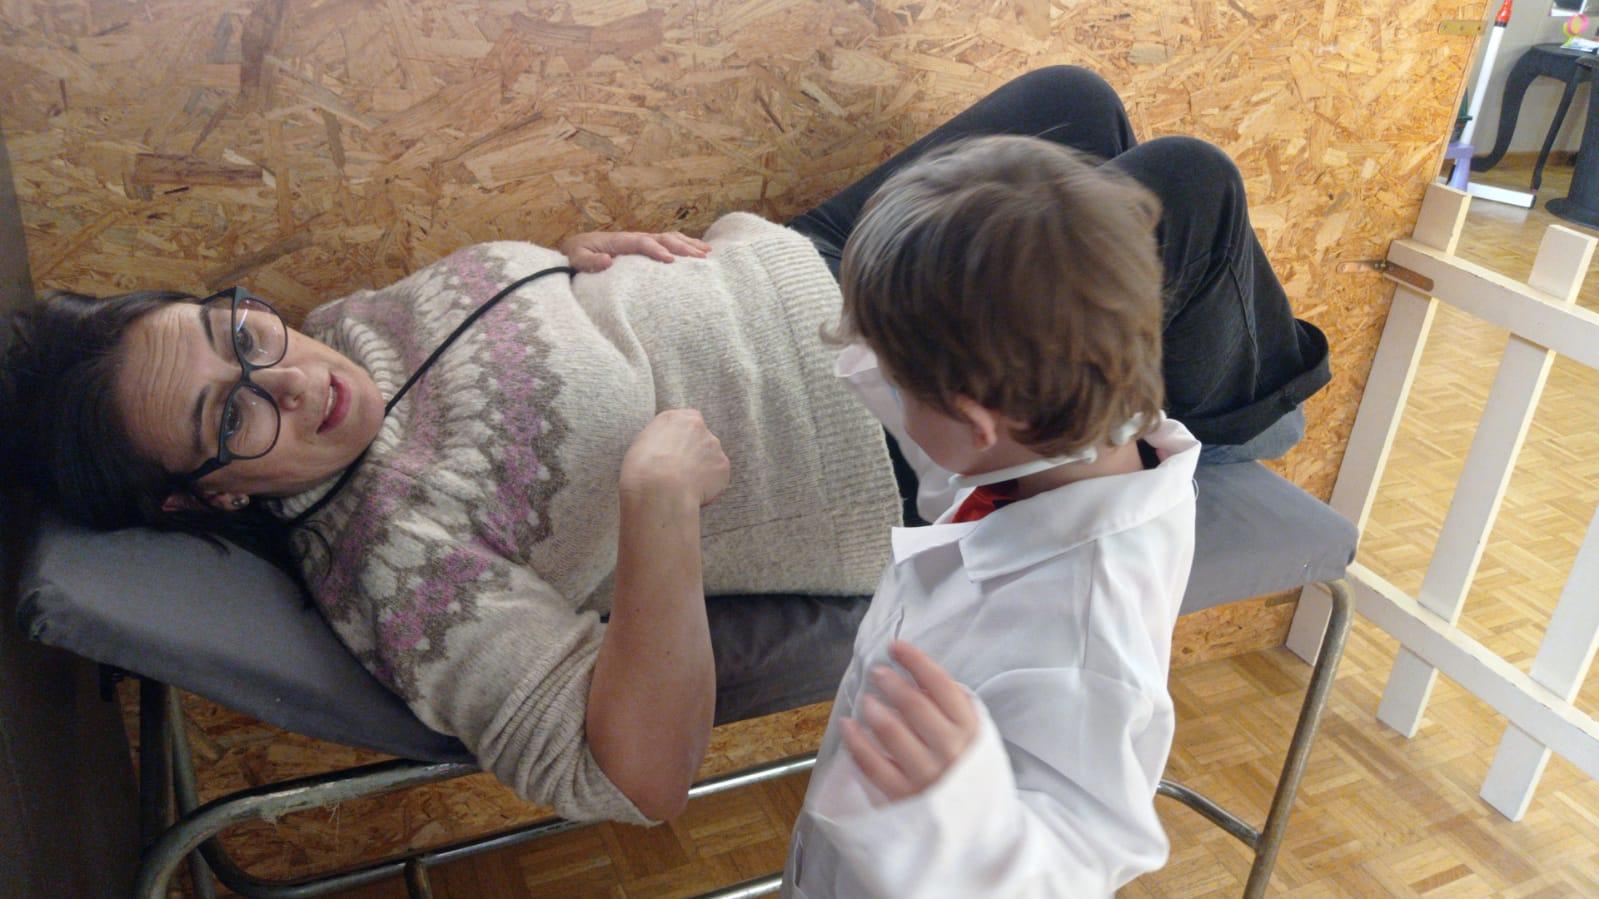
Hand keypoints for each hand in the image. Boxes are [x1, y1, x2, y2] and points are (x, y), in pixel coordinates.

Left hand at [560, 231, 710, 271]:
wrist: (576, 249)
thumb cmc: (576, 256)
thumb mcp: (576, 260)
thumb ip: (589, 261)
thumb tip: (606, 260)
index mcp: (620, 241)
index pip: (642, 243)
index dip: (657, 250)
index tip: (671, 261)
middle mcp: (634, 237)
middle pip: (662, 238)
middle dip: (682, 246)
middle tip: (700, 258)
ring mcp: (641, 240)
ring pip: (669, 238)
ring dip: (688, 244)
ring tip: (707, 253)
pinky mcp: (645, 246)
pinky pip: (668, 242)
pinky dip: (685, 244)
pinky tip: (700, 252)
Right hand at [620, 409, 730, 506]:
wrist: (659, 489)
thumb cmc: (642, 469)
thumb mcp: (642, 443)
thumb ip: (660, 439)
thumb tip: (666, 448)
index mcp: (675, 418)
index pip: (686, 421)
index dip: (682, 438)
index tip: (674, 452)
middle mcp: (698, 426)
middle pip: (700, 438)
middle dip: (694, 453)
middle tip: (679, 472)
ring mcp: (714, 446)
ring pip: (710, 457)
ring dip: (702, 468)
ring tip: (685, 485)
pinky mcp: (723, 466)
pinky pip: (717, 476)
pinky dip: (710, 485)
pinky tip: (694, 492)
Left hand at [841, 640, 977, 802]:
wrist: (978, 830)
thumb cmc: (971, 773)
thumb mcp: (978, 737)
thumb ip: (956, 708)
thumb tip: (921, 678)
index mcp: (970, 730)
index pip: (941, 685)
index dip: (916, 661)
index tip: (897, 647)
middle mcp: (950, 750)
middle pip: (914, 705)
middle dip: (892, 682)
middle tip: (878, 672)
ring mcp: (926, 775)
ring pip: (892, 732)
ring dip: (873, 709)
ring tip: (866, 700)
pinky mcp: (904, 798)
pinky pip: (873, 764)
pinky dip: (856, 741)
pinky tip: (848, 725)